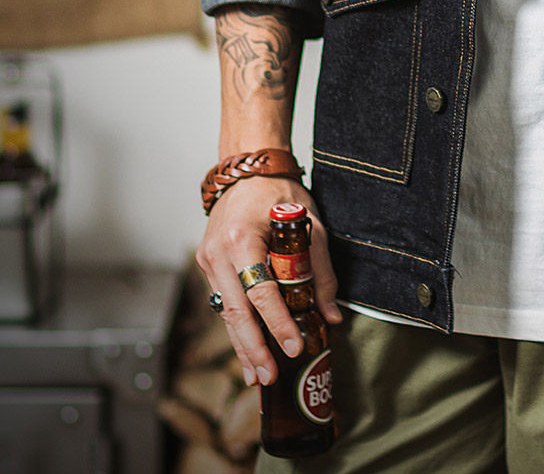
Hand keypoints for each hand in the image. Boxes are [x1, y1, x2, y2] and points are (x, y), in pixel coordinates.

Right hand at [196, 176, 341, 385]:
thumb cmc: (280, 193)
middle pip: (235, 312)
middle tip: (269, 377)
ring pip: (225, 313)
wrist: (248, 170)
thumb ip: (320, 271)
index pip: (261, 291)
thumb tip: (331, 315)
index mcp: (243, 239)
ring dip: (242, 346)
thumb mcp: (310, 226)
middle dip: (253, 349)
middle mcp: (218, 253)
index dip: (278, 322)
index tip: (294, 346)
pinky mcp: (208, 265)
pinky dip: (237, 327)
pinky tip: (248, 351)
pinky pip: (223, 302)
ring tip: (258, 376)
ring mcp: (208, 260)